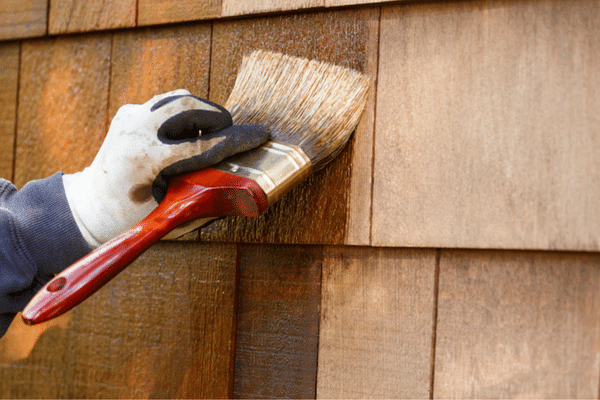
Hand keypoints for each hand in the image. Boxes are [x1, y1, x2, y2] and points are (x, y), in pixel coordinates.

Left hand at [63, 89, 268, 245]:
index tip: (262, 135)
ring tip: (206, 137)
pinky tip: (183, 137)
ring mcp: (130, 117)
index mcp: (146, 160)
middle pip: (191, 106)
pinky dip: (183, 116)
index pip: (205, 144)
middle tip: (230, 136)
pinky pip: (167, 103)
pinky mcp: (129, 111)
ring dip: (202, 113)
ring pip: (180, 97)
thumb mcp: (173, 214)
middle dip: (219, 118)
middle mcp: (136, 131)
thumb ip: (208, 199)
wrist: (91, 206)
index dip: (238, 140)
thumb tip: (246, 186)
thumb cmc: (132, 217)